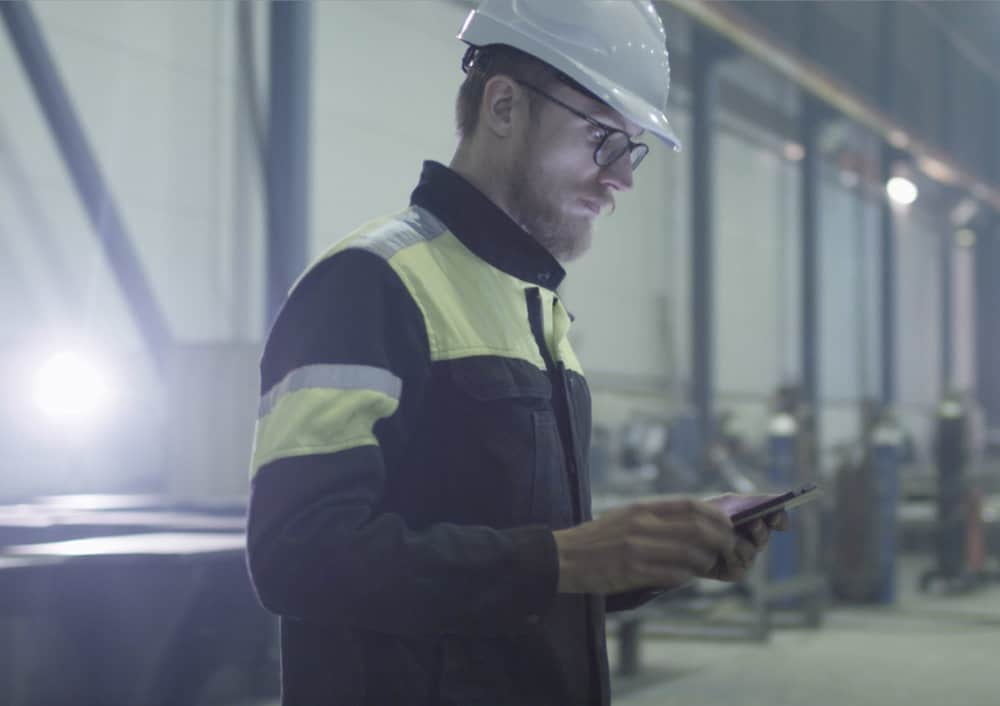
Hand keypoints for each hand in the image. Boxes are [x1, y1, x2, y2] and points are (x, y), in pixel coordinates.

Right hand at [553, 497, 735, 594]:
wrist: (563, 557)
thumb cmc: (597, 539)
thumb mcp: (625, 516)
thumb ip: (655, 517)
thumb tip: (693, 523)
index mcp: (641, 508)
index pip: (690, 505)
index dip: (716, 515)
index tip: (726, 524)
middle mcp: (642, 525)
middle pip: (697, 529)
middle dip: (720, 540)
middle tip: (725, 548)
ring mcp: (637, 549)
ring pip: (690, 554)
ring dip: (704, 562)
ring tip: (704, 565)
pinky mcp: (631, 572)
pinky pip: (672, 575)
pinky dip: (685, 576)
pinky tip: (683, 576)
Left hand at [702, 498, 788, 582]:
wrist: (685, 536)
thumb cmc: (705, 516)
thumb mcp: (725, 503)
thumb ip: (746, 502)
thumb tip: (766, 503)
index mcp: (757, 521)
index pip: (777, 520)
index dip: (780, 518)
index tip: (776, 513)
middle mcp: (755, 541)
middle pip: (765, 537)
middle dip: (760, 529)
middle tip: (753, 522)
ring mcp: (746, 558)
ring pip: (751, 551)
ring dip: (739, 542)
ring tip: (727, 536)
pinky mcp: (735, 573)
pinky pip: (739, 567)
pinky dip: (729, 558)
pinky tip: (719, 552)